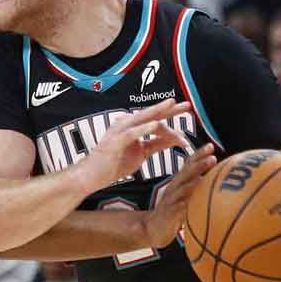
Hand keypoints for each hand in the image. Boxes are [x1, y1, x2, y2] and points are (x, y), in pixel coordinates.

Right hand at [76, 99, 191, 192]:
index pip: (155, 118)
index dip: (172, 116)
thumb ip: (157, 144)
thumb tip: (176, 137)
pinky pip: (131, 133)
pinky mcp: (114, 141)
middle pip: (151, 114)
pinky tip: (155, 124)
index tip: (187, 114)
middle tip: (187, 105)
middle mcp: (126, 125)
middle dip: (170, 109)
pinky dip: (143, 128)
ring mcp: (119, 132)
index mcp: (133, 127)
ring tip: (172, 105)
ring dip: (158, 113)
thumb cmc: (114, 164)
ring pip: (142, 119)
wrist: (92, 176)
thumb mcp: (142, 153)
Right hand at [142, 143, 215, 247]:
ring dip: (194, 182)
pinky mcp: (169, 214)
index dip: (198, 155)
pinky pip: (178, 208)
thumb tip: (217, 181)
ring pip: (182, 189)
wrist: (153, 228)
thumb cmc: (173, 212)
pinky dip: (185, 205)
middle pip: (186, 172)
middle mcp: (174, 188)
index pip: (189, 165)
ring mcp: (170, 200)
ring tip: (204, 178)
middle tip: (212, 157)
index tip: (210, 146)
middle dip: (199, 164)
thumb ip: (197, 188)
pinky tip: (192, 203)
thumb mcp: (185, 197)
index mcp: (179, 183)